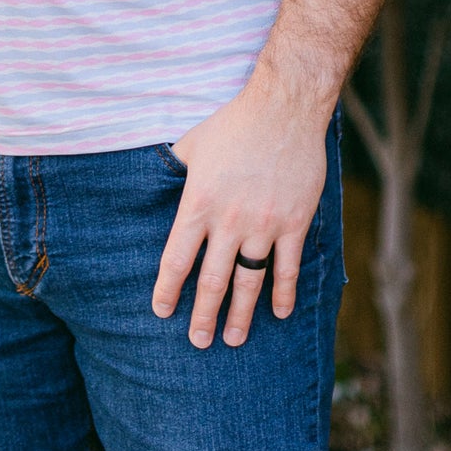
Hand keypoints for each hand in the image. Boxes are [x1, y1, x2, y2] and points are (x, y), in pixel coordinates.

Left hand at [151, 82, 328, 347]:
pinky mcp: (294, 222)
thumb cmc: (233, 123)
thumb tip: (156, 183)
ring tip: (232, 338)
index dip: (167, 288)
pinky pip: (288, 267)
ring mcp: (264, 224)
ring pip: (249, 281)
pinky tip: (279, 313)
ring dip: (241, 314)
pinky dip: (284, 293)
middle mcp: (229, 220)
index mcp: (199, 202)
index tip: (161, 311)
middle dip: (202, 315)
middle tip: (198, 341)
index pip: (177, 257)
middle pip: (212, 280)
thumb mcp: (192, 144)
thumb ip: (177, 171)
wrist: (284, 108)